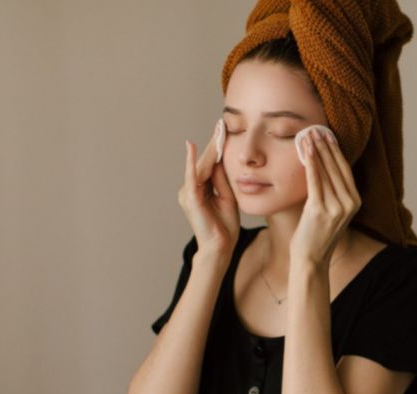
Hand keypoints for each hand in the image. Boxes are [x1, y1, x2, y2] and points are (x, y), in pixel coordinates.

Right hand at [177, 120, 239, 258]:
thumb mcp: (228, 197)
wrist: (221, 246)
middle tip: (221, 124)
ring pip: (201, 166)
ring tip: (218, 130)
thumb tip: (220, 160)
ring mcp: (188, 193)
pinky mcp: (190, 198)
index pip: (209, 165)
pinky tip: (191, 147)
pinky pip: (191, 176)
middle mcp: (190, 189)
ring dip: (210, 148)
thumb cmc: (225, 225)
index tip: (224, 130)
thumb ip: (222, 180)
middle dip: (214, 143)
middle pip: (204, 162)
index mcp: (200, 189)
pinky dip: (191, 162)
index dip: (217, 148)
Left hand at [290, 127, 361, 265]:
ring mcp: (337, 207)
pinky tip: (306, 150)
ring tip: (309, 134)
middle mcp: (350, 203)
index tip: (328, 135)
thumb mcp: (330, 211)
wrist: (311, 259)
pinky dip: (310, 163)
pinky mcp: (321, 210)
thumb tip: (320, 167)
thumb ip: (330, 192)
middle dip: (326, 146)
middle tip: (317, 129)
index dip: (336, 151)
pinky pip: (315, 181)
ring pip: (326, 171)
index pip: (345, 170)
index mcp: (355, 202)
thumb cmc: (316, 235)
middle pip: (337, 167)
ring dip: (317, 150)